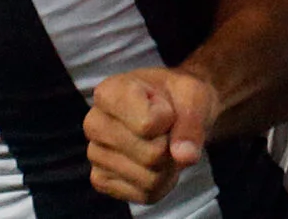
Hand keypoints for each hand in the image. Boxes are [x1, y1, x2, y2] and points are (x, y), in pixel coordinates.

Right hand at [86, 66, 218, 204]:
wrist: (169, 111)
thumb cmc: (176, 98)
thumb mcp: (193, 96)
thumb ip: (191, 122)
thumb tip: (185, 157)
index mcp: (109, 92)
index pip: (147, 124)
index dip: (169, 119)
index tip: (165, 107)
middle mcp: (94, 123)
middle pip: (151, 155)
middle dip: (170, 147)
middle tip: (167, 130)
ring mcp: (94, 154)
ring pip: (150, 179)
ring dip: (168, 166)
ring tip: (161, 145)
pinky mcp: (101, 180)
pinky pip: (144, 195)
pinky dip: (160, 184)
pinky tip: (154, 163)